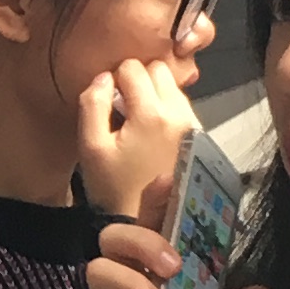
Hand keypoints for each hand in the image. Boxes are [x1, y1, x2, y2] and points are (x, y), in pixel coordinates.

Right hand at [75, 58, 198, 228]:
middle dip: (138, 80)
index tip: (108, 102)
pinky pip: (181, 105)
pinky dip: (165, 108)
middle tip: (122, 107)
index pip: (132, 67)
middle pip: (158, 70)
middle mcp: (178, 113)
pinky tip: (151, 133)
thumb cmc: (114, 187)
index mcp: (151, 113)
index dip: (114, 79)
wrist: (147, 221)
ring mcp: (192, 124)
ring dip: (153, 94)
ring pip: (172, 85)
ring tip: (136, 121)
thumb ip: (92, 105)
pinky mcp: (197, 135)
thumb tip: (104, 77)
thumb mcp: (91, 148)